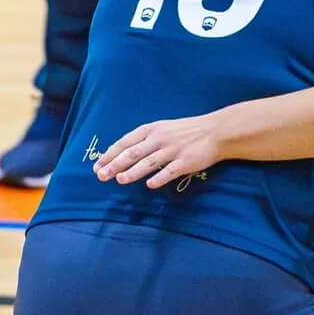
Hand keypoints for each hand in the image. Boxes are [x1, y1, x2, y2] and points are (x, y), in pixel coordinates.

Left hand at [94, 113, 223, 188]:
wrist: (216, 131)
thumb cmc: (187, 131)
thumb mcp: (163, 128)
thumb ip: (145, 140)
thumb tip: (123, 154)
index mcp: (152, 129)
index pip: (125, 142)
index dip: (110, 154)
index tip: (97, 165)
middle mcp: (160, 138)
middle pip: (132, 153)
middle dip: (114, 165)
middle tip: (101, 176)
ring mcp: (173, 150)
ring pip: (148, 162)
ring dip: (132, 172)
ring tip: (119, 180)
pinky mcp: (185, 162)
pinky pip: (169, 171)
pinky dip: (159, 178)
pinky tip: (149, 185)